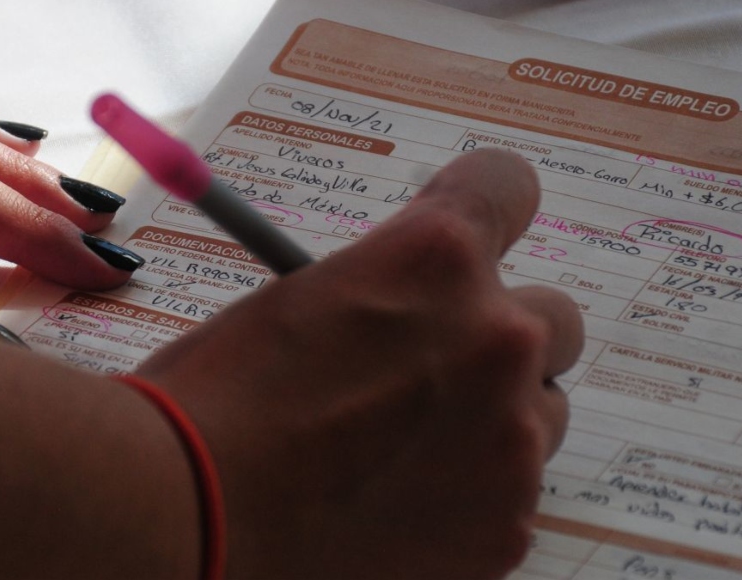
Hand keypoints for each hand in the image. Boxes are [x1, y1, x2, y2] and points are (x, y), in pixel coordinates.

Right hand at [138, 149, 583, 578]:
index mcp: (437, 256)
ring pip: (540, 415)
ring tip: (406, 451)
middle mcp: (496, 337)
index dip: (483, 209)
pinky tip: (396, 506)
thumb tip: (408, 304)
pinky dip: (468, 498)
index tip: (464, 239)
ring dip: (492, 420)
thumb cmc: (216, 396)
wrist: (189, 510)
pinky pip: (511, 495)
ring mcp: (512, 440)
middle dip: (499, 337)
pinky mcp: (506, 527)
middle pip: (552, 318)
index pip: (509, 186)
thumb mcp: (300, 299)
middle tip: (435, 369)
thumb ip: (385, 288)